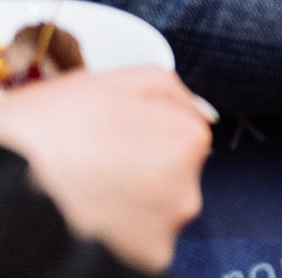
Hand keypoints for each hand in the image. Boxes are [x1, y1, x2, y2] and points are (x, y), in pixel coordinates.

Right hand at [0, 67, 212, 271]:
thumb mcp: (110, 82)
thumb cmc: (44, 135)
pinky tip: (83, 222)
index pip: (183, 134)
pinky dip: (115, 236)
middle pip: (172, 176)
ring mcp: (163, 233)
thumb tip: (201, 109)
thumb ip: (170, 90)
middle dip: (139, 171)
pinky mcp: (142, 263)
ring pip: (153, 213)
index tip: (110, 138)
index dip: (142, 132)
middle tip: (90, 168)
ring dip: (127, 206)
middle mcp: (188, 191)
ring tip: (81, 196)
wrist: (0, 189)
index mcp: (187, 141)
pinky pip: (135, 244)